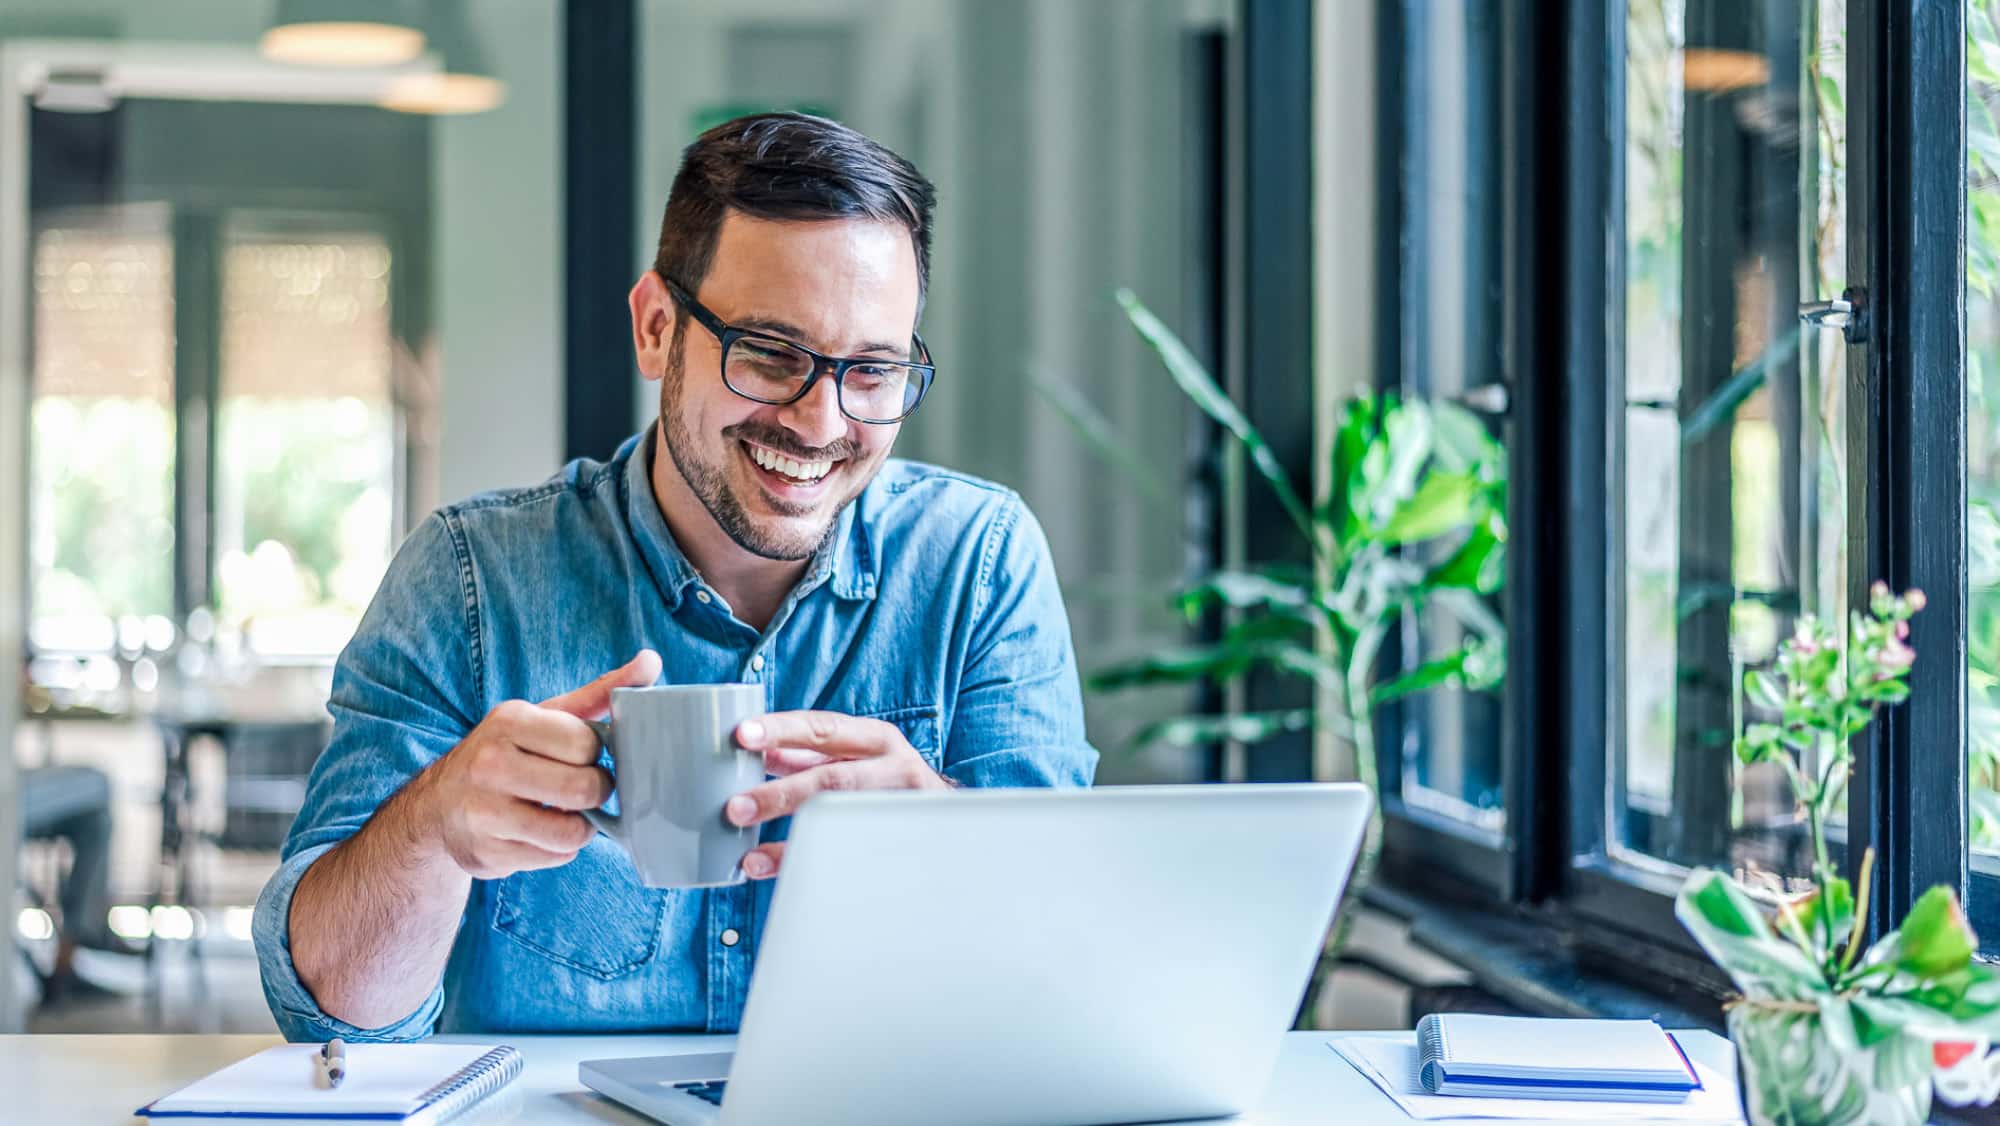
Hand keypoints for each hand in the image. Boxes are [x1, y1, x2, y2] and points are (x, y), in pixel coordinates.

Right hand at [413, 650, 660, 878]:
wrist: (439, 806)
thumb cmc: (509, 753)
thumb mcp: (546, 716)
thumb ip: (601, 692)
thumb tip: (651, 661)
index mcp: (509, 721)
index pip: (587, 744)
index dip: (595, 754)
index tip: (582, 756)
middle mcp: (489, 764)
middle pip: (583, 789)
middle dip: (595, 792)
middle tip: (584, 788)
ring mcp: (483, 812)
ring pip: (571, 831)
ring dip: (581, 826)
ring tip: (565, 812)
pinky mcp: (486, 854)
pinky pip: (554, 857)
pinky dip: (559, 848)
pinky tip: (540, 832)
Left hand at [728, 710, 950, 879]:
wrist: (946, 820)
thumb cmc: (887, 780)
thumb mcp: (855, 756)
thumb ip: (806, 754)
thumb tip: (752, 752)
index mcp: (875, 739)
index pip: (824, 728)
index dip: (781, 730)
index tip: (742, 736)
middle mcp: (893, 768)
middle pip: (833, 779)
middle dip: (782, 795)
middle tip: (735, 808)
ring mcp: (897, 810)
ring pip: (840, 823)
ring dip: (790, 841)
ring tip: (750, 856)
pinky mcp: (896, 845)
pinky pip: (845, 857)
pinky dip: (804, 864)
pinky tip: (770, 870)